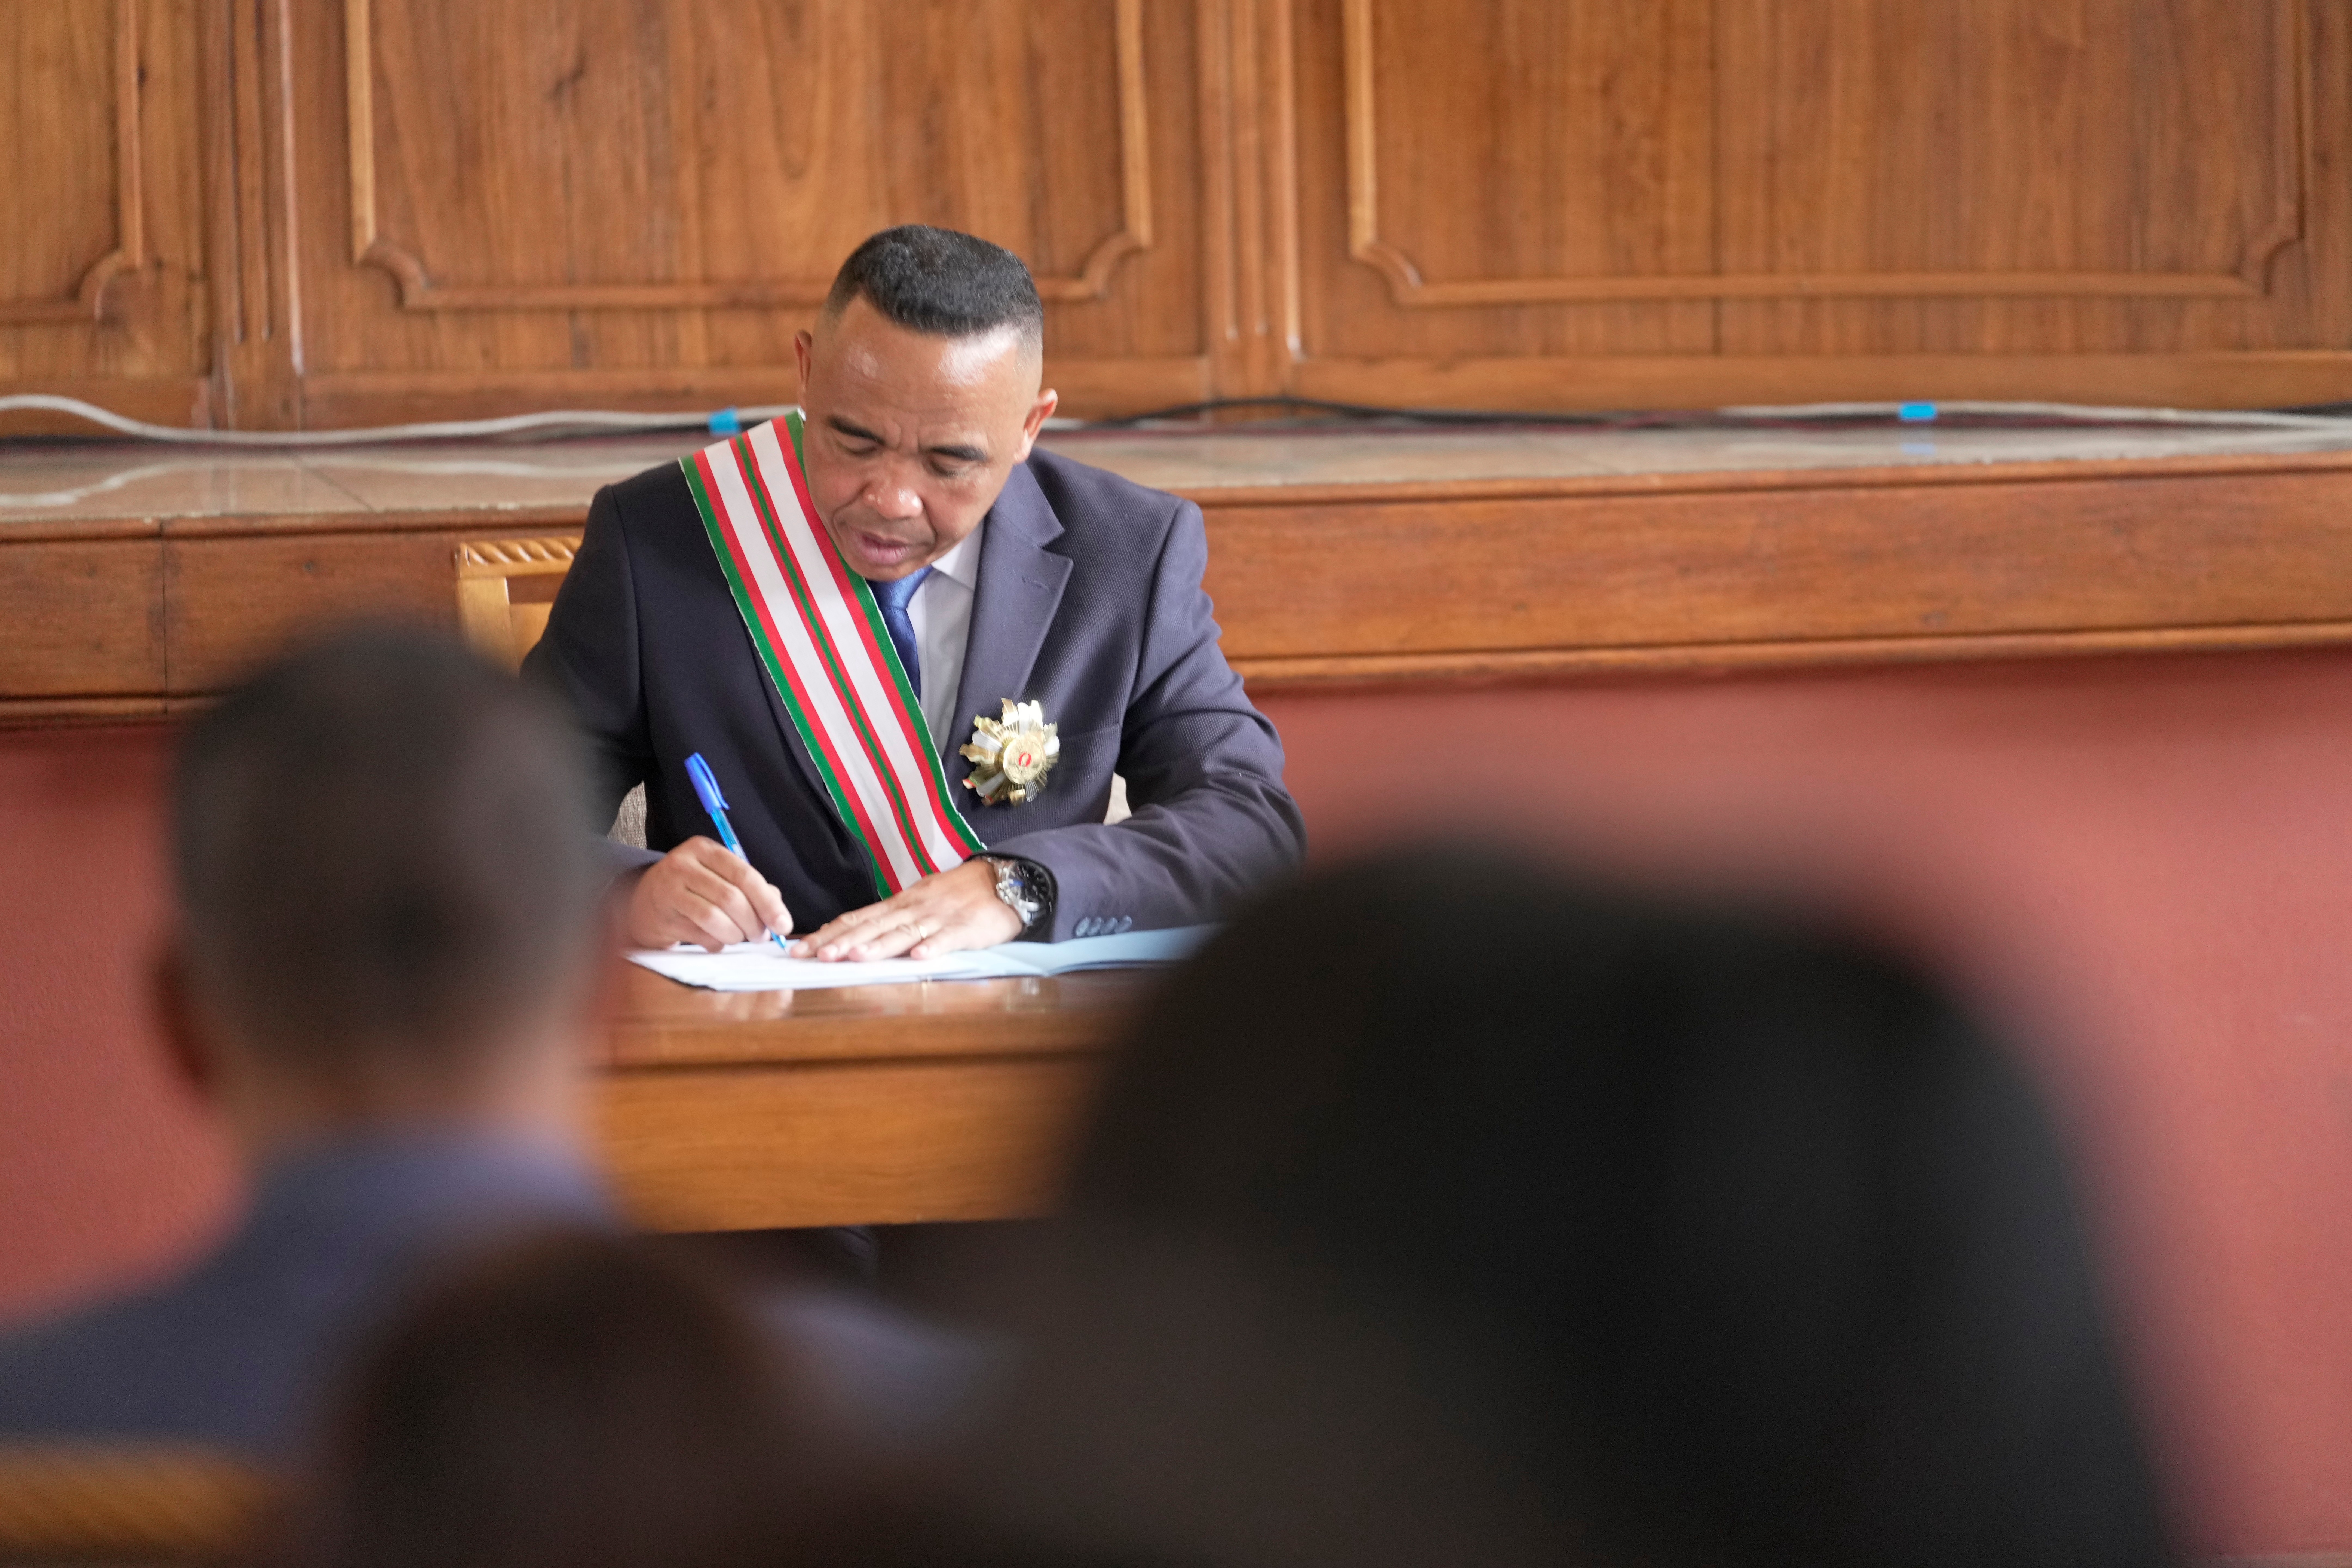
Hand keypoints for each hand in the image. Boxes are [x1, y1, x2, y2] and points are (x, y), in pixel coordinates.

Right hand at [625, 837, 792, 951]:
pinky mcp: (661, 915)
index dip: (768, 902)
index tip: (783, 925)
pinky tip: (716, 941)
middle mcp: (683, 864)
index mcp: (704, 849)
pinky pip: (699, 934)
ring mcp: (669, 889)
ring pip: (714, 917)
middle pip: (731, 897)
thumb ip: (750, 889)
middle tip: (762, 936)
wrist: (643, 902)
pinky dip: (715, 942)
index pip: (744, 874)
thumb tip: (777, 912)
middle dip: (754, 922)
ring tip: (739, 938)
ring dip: (735, 935)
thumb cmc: (691, 889)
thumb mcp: (718, 878)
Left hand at [789, 858, 1020, 960]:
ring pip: (904, 932)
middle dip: (843, 942)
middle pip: (873, 926)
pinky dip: (933, 947)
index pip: (857, 918)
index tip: (801, 948)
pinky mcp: (966, 928)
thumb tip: (854, 935)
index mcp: (900, 904)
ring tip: (854, 956)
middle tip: (816, 956)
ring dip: (879, 945)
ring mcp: (939, 918)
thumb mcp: (919, 902)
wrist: (1004, 880)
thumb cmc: (958, 895)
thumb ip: (890, 920)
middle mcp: (913, 909)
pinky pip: (948, 938)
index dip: (829, 934)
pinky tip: (919, 957)